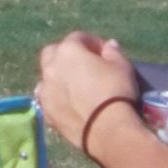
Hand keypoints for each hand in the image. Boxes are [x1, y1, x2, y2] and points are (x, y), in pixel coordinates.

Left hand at [37, 30, 140, 159]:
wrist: (107, 130)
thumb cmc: (115, 91)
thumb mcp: (122, 66)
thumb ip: (112, 52)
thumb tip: (108, 46)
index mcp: (68, 51)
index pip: (78, 38)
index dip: (92, 43)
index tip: (104, 52)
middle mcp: (51, 68)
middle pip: (53, 53)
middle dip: (66, 55)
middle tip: (83, 66)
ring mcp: (45, 92)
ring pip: (47, 77)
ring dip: (58, 77)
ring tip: (74, 87)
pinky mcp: (46, 113)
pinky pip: (48, 99)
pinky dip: (57, 98)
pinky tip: (69, 104)